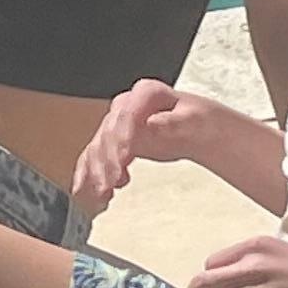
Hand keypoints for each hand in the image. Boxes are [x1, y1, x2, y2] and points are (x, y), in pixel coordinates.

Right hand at [74, 80, 224, 216]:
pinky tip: (90, 194)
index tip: (124, 158)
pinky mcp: (112, 143)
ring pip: (97, 149)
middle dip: (108, 161)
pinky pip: (93, 159)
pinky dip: (88, 177)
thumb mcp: (195, 121)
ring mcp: (117, 124)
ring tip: (104, 194)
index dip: (121, 137)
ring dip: (97, 173)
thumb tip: (153, 124)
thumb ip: (174, 122)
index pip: (126, 114)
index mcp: (147, 94)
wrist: (196, 133)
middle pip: (108, 133)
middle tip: (114, 183)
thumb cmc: (198, 124)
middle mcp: (127, 106)